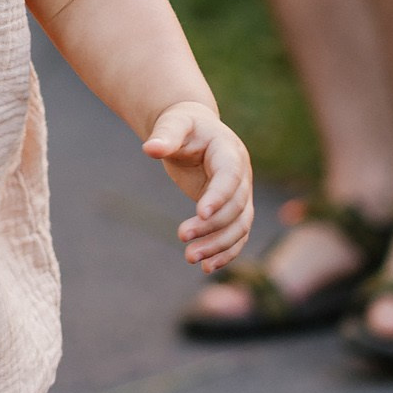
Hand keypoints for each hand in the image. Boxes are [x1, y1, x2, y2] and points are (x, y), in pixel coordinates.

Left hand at [142, 102, 253, 273]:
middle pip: (236, 207)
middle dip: (212, 226)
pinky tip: (206, 267)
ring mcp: (241, 194)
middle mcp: (242, 175)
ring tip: (191, 258)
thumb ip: (165, 136)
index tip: (200, 214)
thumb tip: (150, 148)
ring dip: (218, 245)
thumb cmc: (182, 125)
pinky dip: (225, 252)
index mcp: (229, 151)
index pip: (230, 177)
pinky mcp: (232, 209)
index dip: (219, 196)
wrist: (194, 130)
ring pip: (239, 226)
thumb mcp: (174, 124)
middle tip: (181, 236)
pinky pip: (236, 235)